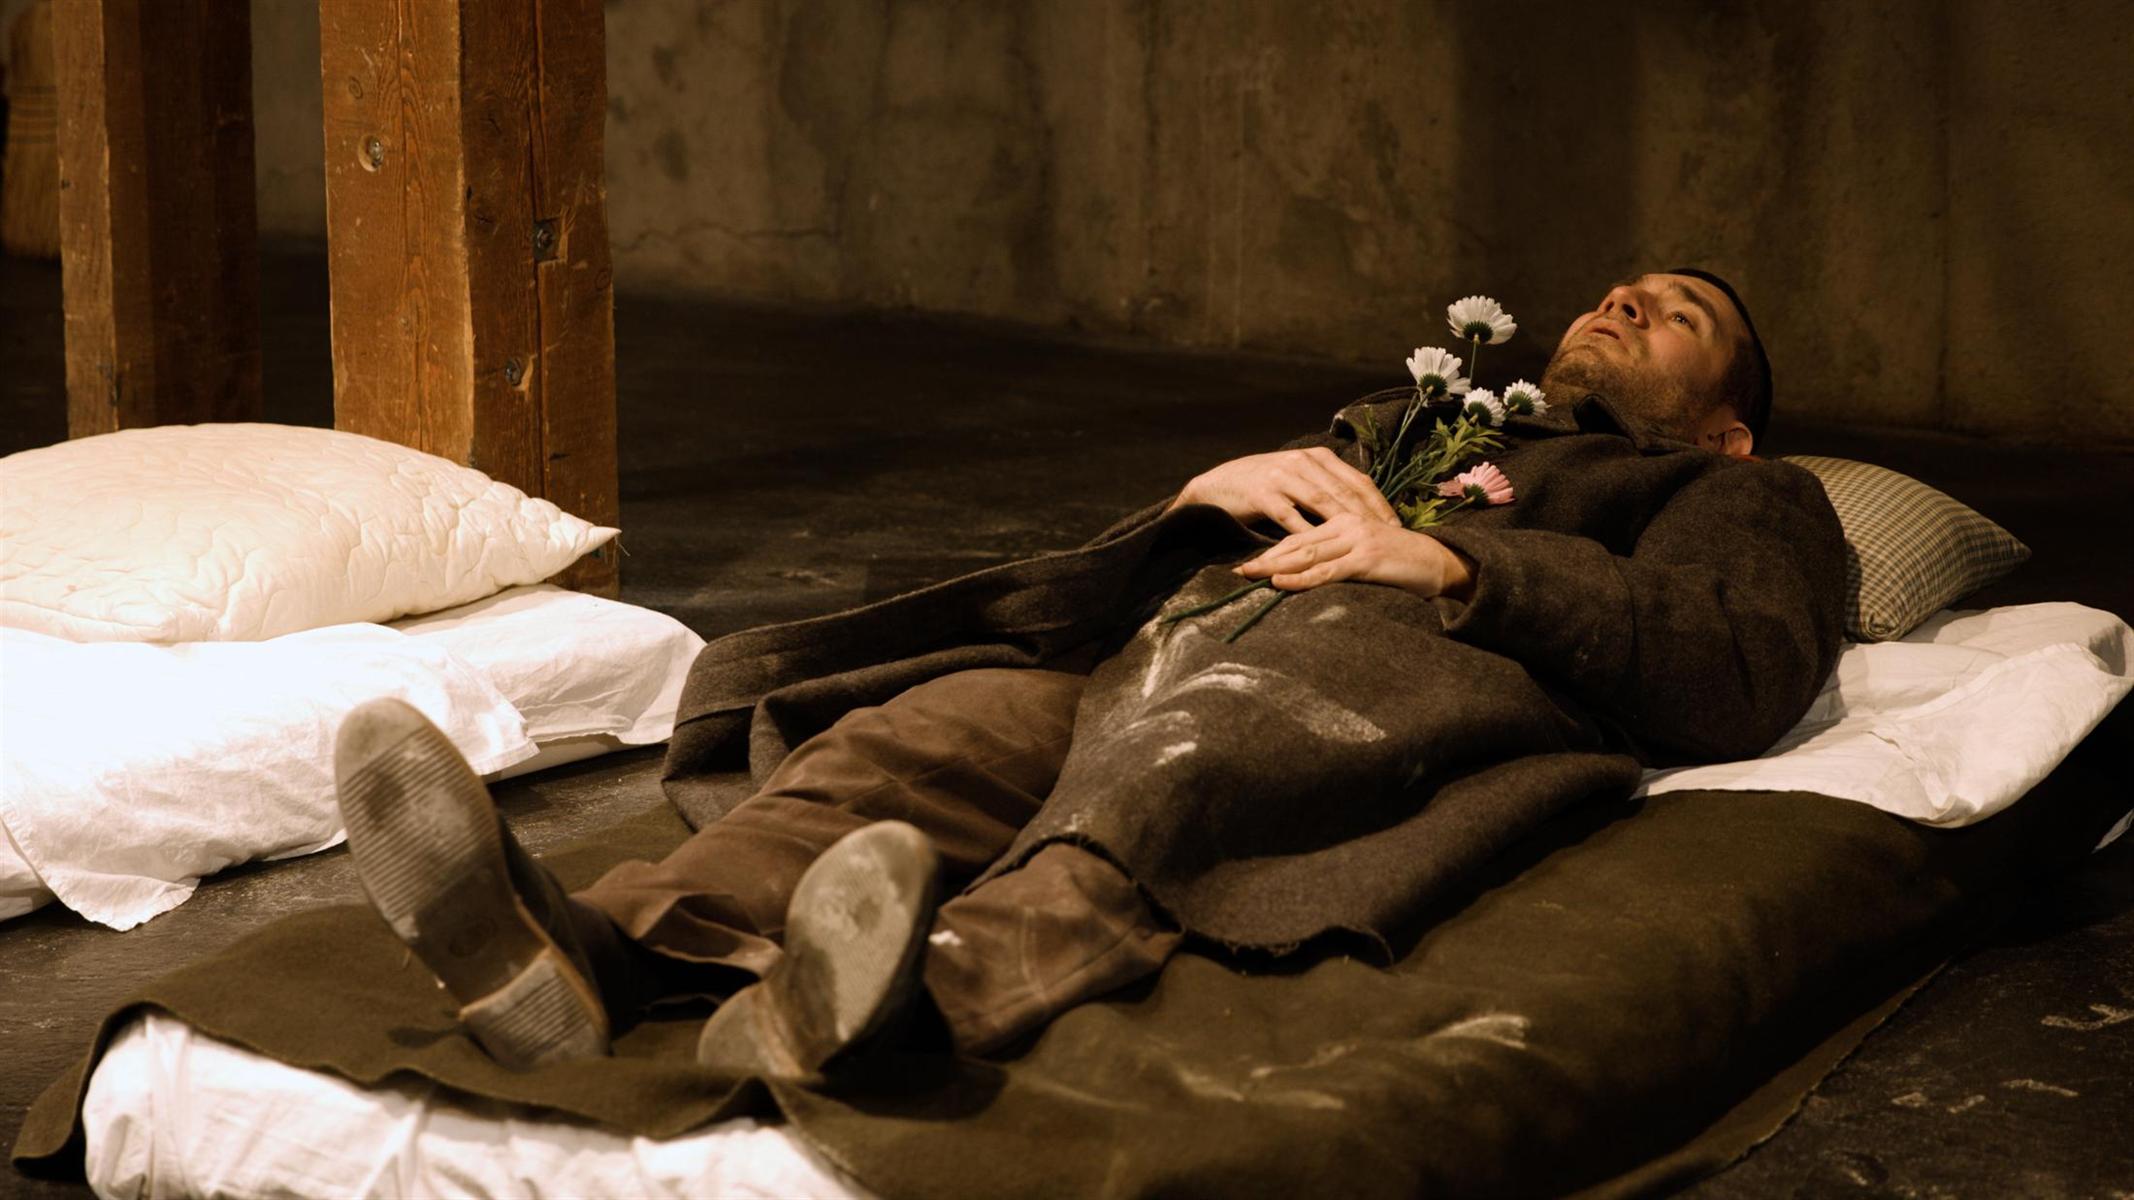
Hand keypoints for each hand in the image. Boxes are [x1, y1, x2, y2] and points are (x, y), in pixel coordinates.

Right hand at [1170, 447, 1396, 534]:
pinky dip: (1309, 534)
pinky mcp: (1263, 494)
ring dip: (1346, 525)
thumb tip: (1361, 512)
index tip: (1397, 525)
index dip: (1380, 504)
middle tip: (1390, 539)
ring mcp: (1281, 477)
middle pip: (1345, 492)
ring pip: (1322, 502)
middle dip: (1370, 516)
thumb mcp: (1297, 480)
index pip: (1358, 480)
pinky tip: (1324, 551)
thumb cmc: (1261, 487)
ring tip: (1364, 545)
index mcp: (1316, 457)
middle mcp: (1302, 462)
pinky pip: (1290, 517)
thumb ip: (1325, 489)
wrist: (1217, 487)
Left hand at [1236, 514, 1475, 599]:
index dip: (1272, 549)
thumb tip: (1310, 572)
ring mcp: (1355, 540)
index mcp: (1343, 519)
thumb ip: (1339, 558)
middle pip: (1296, 542)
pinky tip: (1279, 584)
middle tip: (1236, 570)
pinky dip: (1300, 579)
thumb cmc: (1401, 563)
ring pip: (1305, 554)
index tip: (1246, 561)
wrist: (1439, 563)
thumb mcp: (1364, 556)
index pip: (1300, 535)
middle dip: (1264, 557)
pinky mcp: (1364, 559)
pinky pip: (1325, 571)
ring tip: (1247, 575)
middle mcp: (1346, 524)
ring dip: (1273, 566)